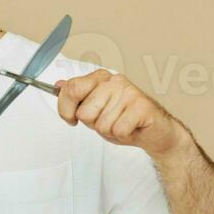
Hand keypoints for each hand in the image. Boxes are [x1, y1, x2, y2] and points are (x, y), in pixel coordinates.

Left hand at [55, 70, 180, 157]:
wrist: (155, 132)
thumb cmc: (125, 120)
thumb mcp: (95, 110)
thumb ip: (77, 98)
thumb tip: (58, 85)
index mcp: (100, 78)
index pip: (71, 89)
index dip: (66, 110)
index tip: (71, 119)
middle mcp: (114, 81)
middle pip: (84, 113)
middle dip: (94, 124)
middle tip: (110, 121)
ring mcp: (128, 92)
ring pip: (101, 124)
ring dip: (110, 131)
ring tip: (122, 124)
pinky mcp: (141, 106)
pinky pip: (118, 130)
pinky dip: (123, 135)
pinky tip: (132, 128)